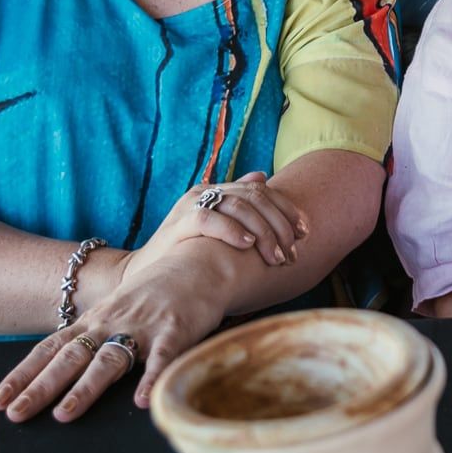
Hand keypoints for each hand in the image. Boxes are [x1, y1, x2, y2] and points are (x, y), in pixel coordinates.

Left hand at [0, 250, 227, 422]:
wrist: (198, 264)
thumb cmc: (152, 295)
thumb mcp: (113, 312)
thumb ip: (89, 339)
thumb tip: (54, 374)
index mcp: (93, 321)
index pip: (49, 349)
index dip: (22, 375)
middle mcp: (111, 323)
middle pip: (70, 357)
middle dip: (41, 386)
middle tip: (16, 413)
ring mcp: (143, 326)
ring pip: (109, 359)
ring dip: (85, 388)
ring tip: (64, 415)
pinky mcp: (175, 330)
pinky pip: (162, 358)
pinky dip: (152, 379)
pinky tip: (142, 401)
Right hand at [130, 171, 306, 276]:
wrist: (147, 276)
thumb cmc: (188, 254)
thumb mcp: (217, 228)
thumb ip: (238, 204)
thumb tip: (262, 176)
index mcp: (218, 190)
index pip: (261, 190)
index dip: (287, 209)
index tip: (305, 233)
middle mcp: (205, 192)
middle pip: (254, 197)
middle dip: (279, 224)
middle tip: (292, 251)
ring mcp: (190, 205)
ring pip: (237, 206)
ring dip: (262, 231)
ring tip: (275, 255)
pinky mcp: (177, 223)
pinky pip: (208, 219)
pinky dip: (231, 230)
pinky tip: (247, 245)